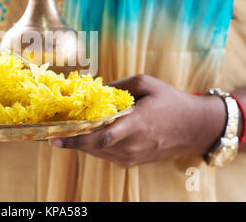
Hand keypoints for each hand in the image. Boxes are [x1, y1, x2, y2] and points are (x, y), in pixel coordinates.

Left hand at [48, 75, 226, 166]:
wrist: (195, 128)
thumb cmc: (171, 101)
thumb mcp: (146, 83)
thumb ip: (118, 86)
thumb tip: (94, 90)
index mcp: (136, 125)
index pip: (101, 137)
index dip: (75, 138)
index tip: (53, 136)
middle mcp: (132, 145)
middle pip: (92, 147)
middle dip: (70, 140)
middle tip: (50, 133)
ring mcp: (132, 157)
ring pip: (96, 152)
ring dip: (80, 143)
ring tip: (62, 132)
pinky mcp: (132, 162)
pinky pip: (106, 154)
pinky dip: (93, 146)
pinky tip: (84, 135)